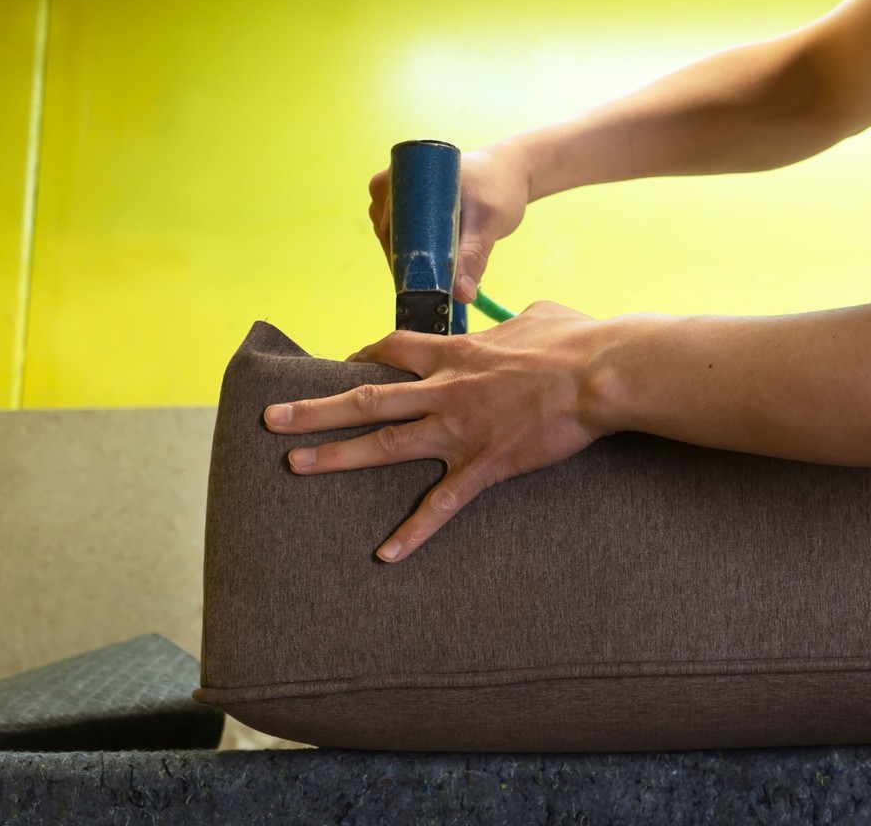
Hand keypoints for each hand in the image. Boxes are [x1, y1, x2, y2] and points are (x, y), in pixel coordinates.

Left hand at [262, 301, 603, 561]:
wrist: (598, 376)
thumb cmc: (576, 340)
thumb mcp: (538, 315)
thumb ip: (513, 324)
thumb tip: (523, 323)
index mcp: (455, 352)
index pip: (393, 349)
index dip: (364, 356)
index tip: (347, 364)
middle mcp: (444, 390)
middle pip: (366, 397)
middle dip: (314, 409)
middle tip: (272, 418)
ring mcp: (459, 430)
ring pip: (383, 445)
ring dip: (334, 456)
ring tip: (293, 465)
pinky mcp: (483, 466)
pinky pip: (441, 505)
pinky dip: (412, 533)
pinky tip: (386, 555)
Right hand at [367, 141, 532, 303]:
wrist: (507, 174)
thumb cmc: (498, 188)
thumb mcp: (489, 221)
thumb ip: (474, 256)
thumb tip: (461, 294)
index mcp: (404, 175)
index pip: (391, 227)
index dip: (406, 259)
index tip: (427, 286)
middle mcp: (390, 184)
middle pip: (389, 237)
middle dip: (413, 265)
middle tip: (443, 287)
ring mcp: (394, 198)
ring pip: (395, 243)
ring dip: (416, 262)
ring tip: (445, 275)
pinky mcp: (403, 211)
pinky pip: (402, 241)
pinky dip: (418, 256)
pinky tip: (439, 266)